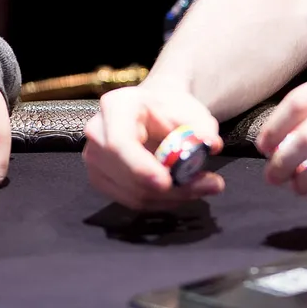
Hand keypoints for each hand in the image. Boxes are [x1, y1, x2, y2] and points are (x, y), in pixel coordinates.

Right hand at [83, 83, 224, 209]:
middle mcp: (97, 132)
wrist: (154, 113)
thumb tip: (212, 145)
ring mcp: (94, 159)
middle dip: (171, 188)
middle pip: (128, 174)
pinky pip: (133, 201)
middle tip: (210, 184)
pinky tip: (183, 189)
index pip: (119, 143)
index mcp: (116, 106)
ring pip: (134, 194)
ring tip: (204, 185)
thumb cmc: (171, 109)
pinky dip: (162, 201)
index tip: (166, 182)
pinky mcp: (101, 180)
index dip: (140, 167)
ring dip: (173, 197)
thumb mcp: (191, 111)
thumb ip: (202, 127)